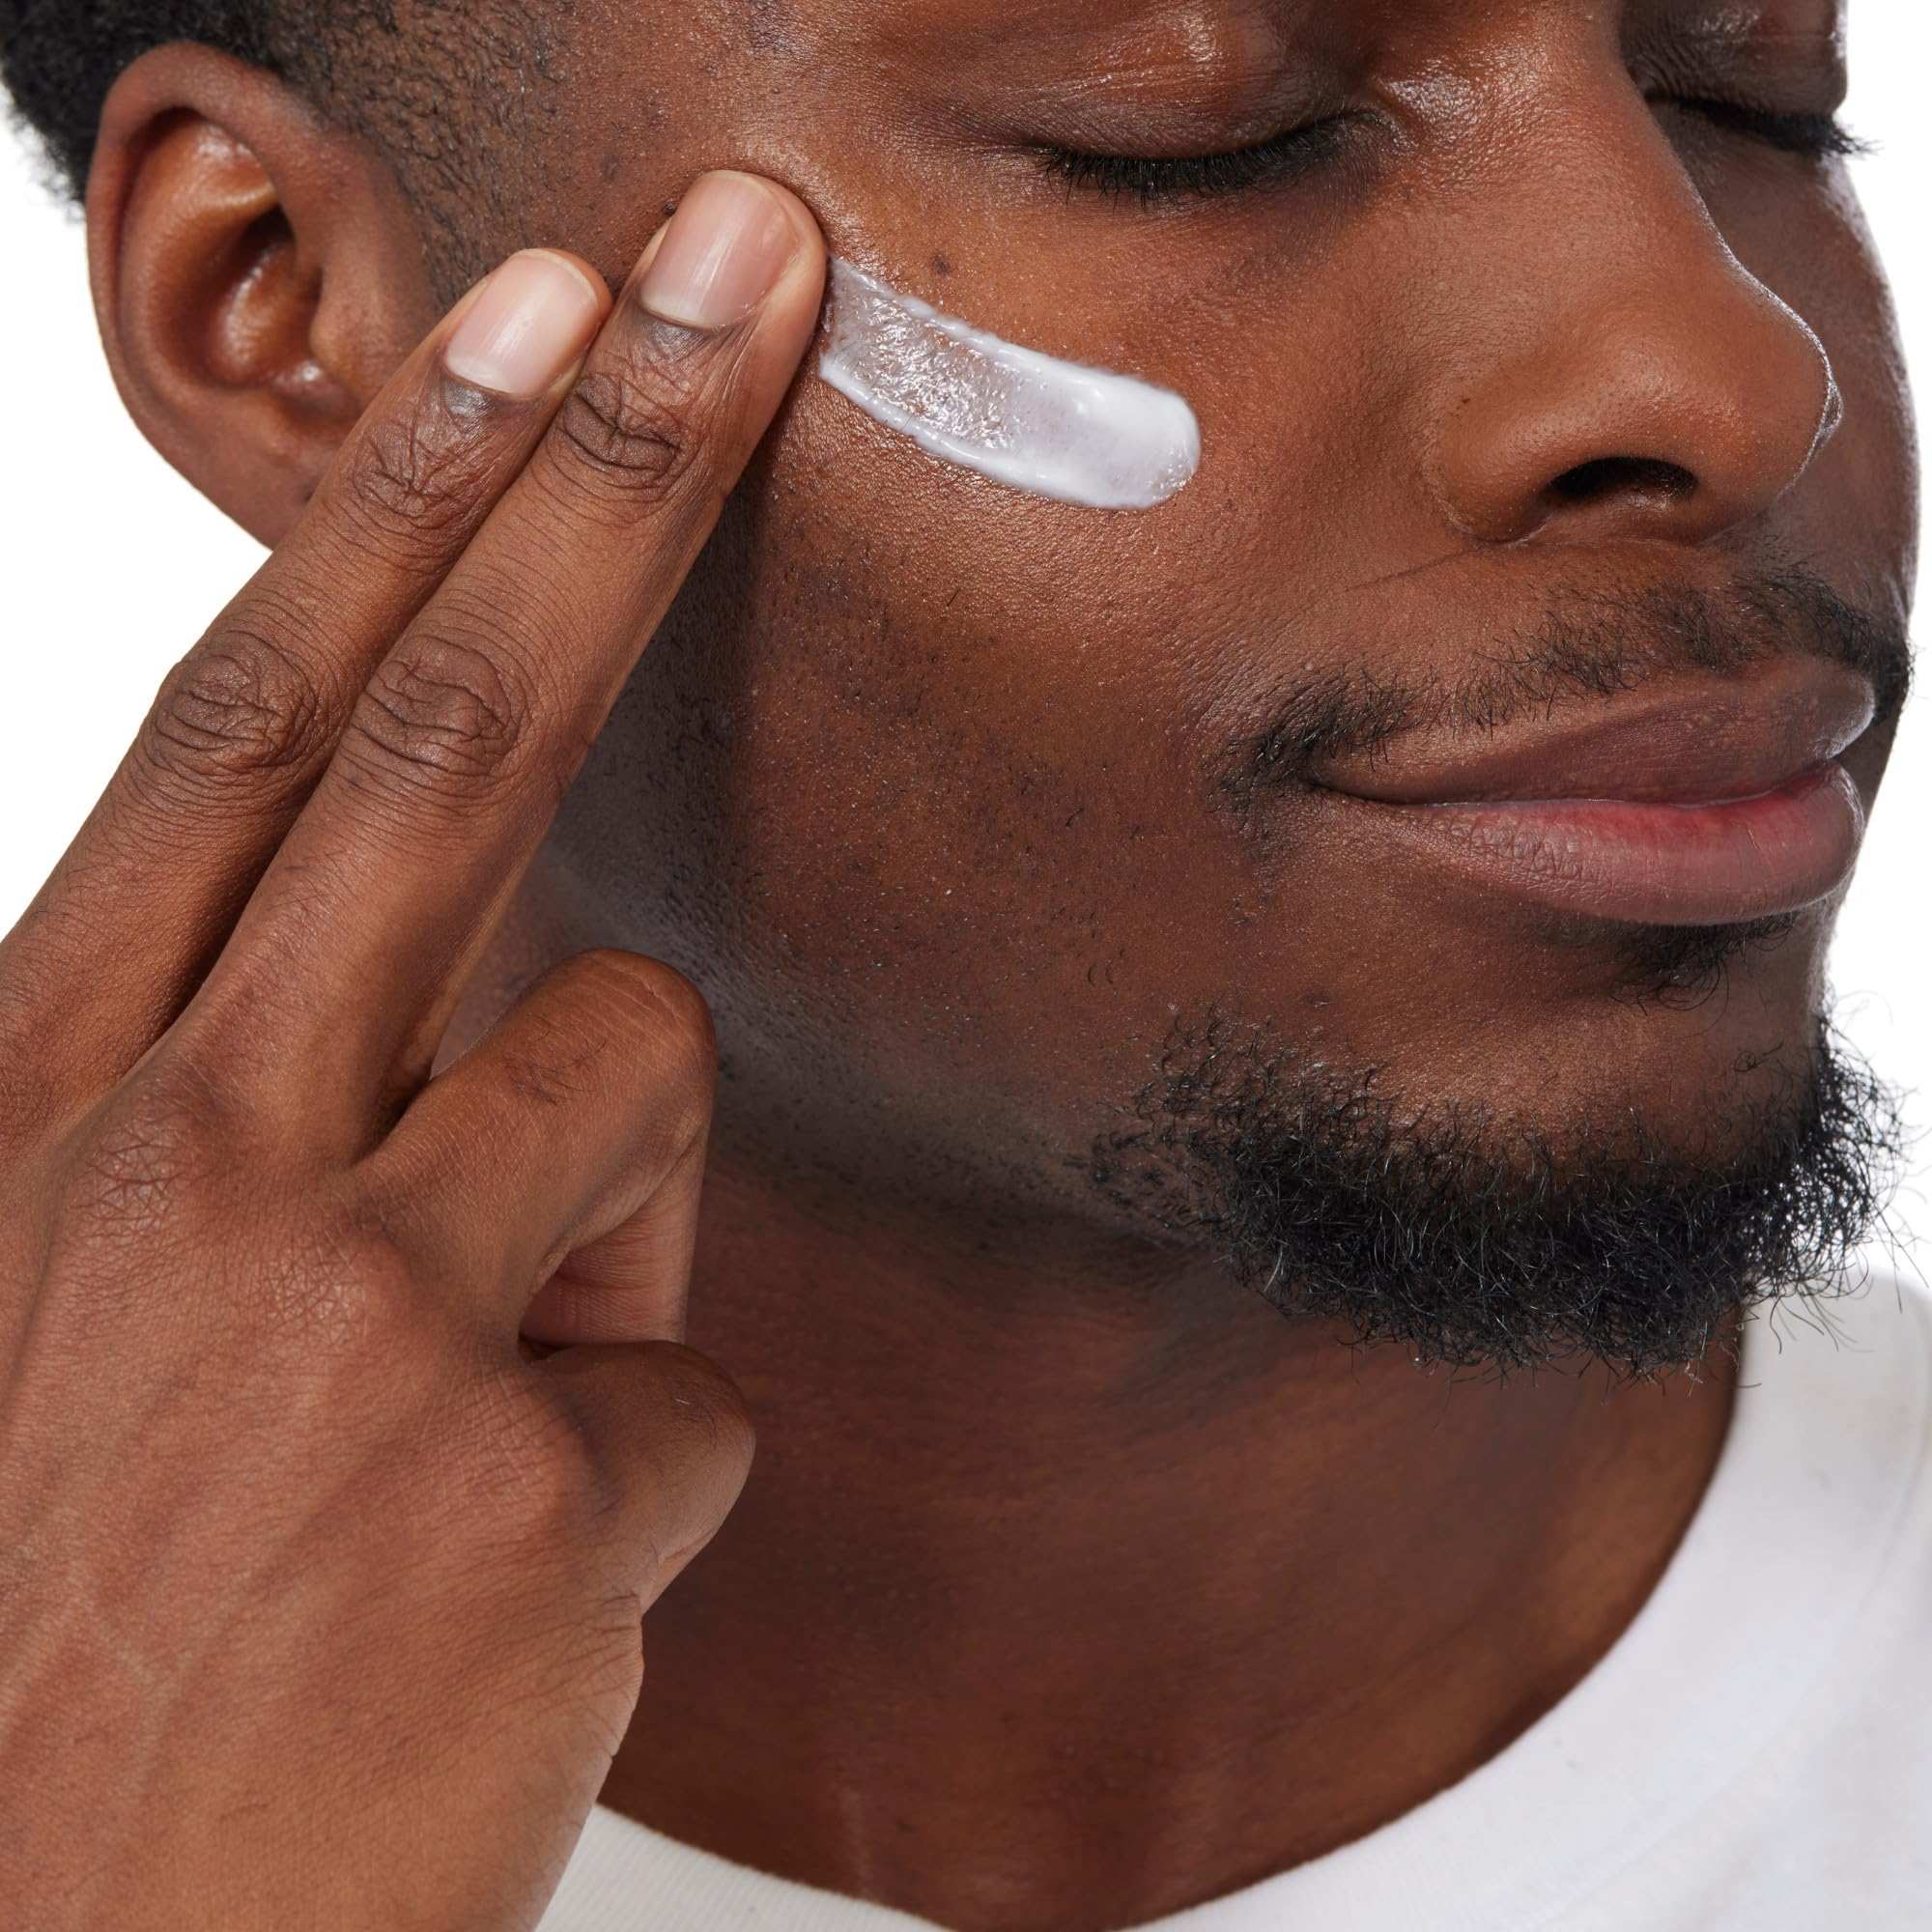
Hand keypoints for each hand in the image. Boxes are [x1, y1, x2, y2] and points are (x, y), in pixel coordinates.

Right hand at [0, 172, 823, 1930]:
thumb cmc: (42, 1641)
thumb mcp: (62, 1320)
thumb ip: (253, 1128)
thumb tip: (478, 1037)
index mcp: (46, 1101)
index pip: (262, 714)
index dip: (407, 493)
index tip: (521, 320)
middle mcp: (189, 1158)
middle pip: (462, 728)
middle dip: (615, 470)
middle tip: (736, 269)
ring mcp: (363, 1312)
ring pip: (633, 1086)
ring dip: (588, 1244)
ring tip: (443, 1442)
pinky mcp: (522, 1481)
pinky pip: (688, 1394)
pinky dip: (617, 1489)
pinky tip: (481, 1612)